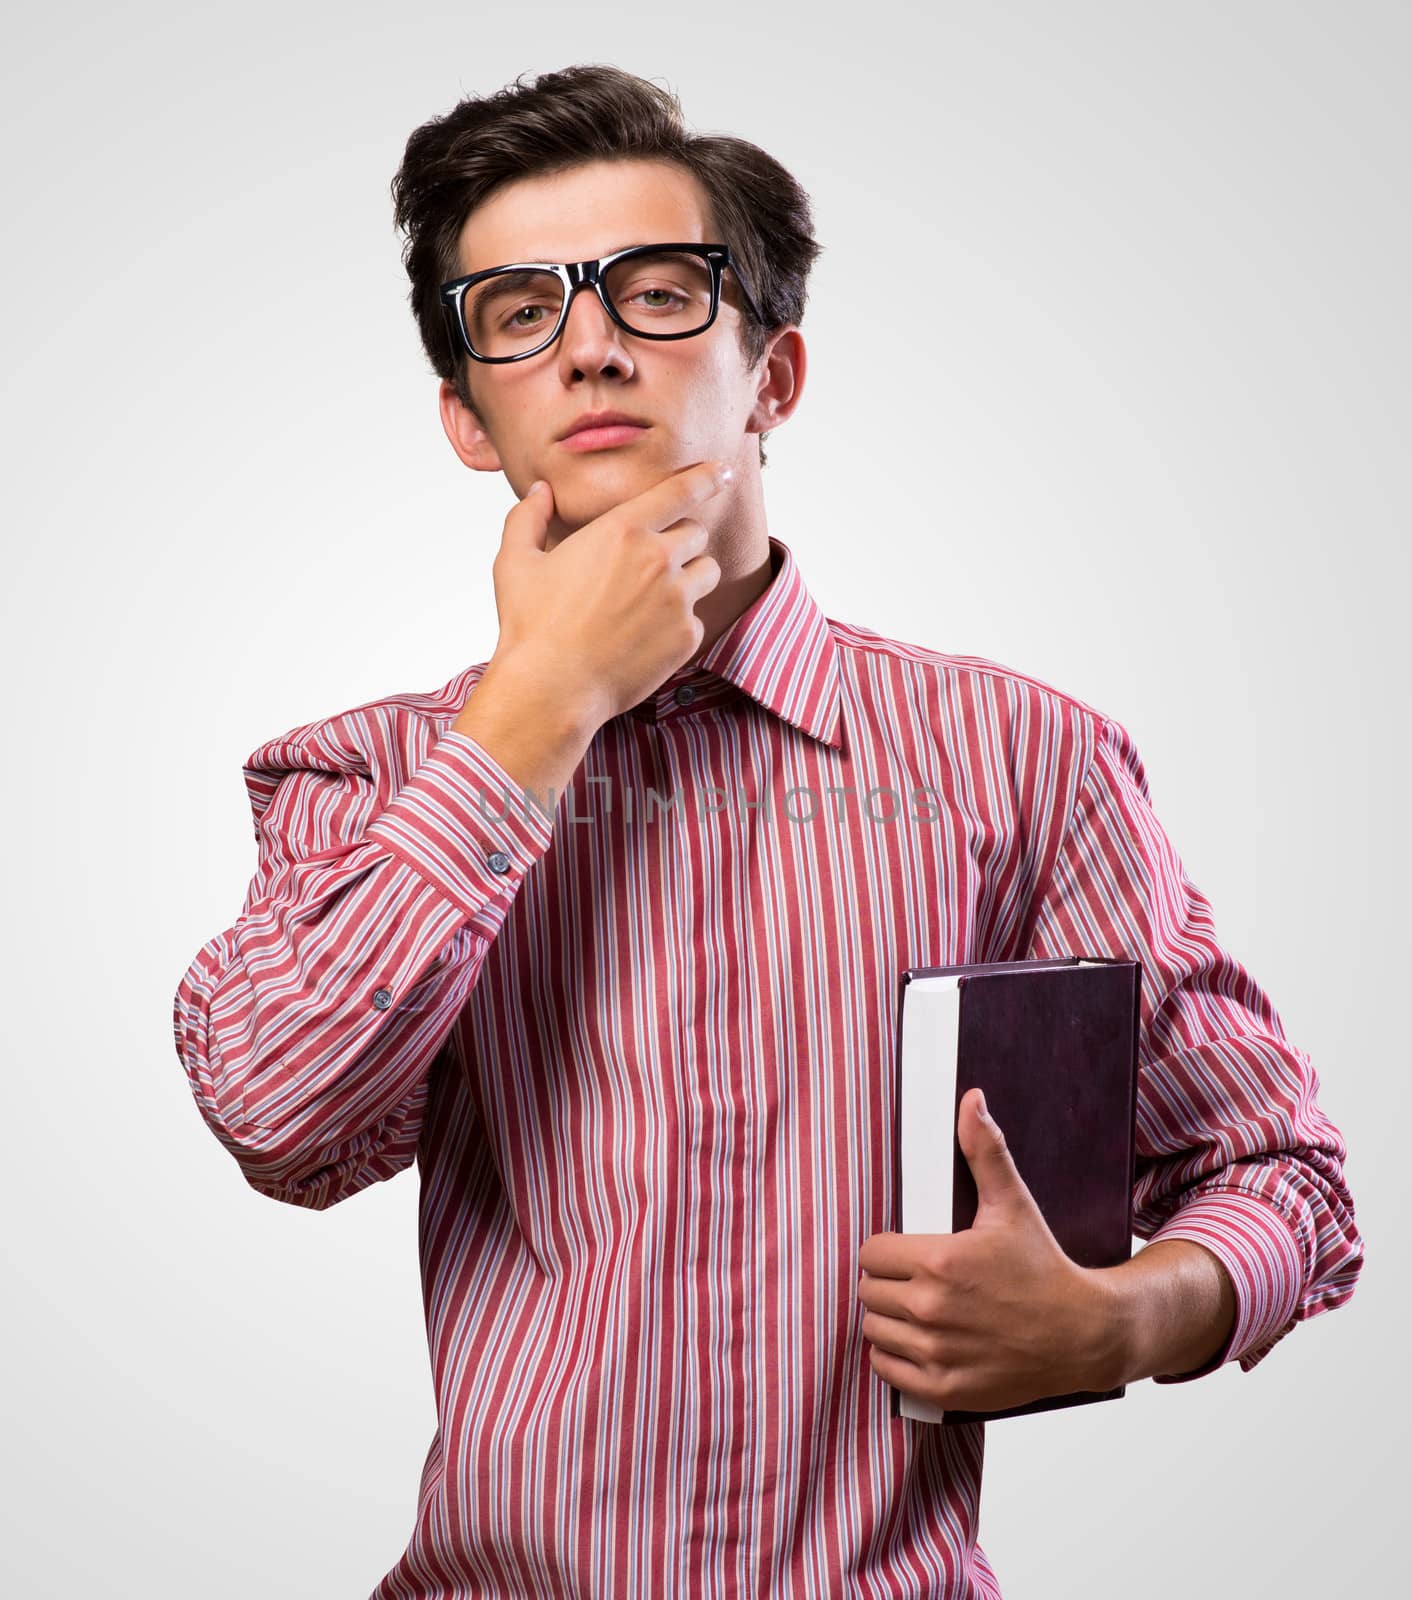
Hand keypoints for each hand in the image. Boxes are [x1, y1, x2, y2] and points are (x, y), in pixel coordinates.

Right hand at [488, 460, 730, 731]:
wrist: (552, 690)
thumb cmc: (530, 626)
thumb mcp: (515, 562)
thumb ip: (529, 517)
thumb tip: (541, 491)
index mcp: (621, 531)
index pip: (680, 490)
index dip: (706, 477)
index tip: (723, 472)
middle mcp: (658, 558)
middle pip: (696, 533)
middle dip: (680, 541)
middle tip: (652, 564)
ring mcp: (677, 599)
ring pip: (707, 572)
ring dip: (690, 578)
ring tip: (655, 598)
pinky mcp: (687, 636)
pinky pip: (697, 618)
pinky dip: (679, 623)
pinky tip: (645, 637)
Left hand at [857, 1087, 1120, 1413]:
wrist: (1084, 1334)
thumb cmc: (1044, 1266)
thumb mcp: (1012, 1204)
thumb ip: (984, 1151)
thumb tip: (971, 1100)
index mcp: (940, 1261)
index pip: (870, 1252)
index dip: (886, 1249)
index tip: (907, 1252)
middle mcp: (932, 1310)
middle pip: (868, 1290)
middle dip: (886, 1281)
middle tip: (914, 1279)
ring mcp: (937, 1354)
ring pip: (872, 1329)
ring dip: (887, 1319)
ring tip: (916, 1309)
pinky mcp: (945, 1389)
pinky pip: (886, 1370)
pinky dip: (895, 1357)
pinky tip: (919, 1341)